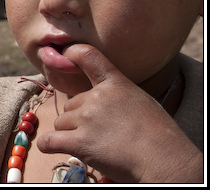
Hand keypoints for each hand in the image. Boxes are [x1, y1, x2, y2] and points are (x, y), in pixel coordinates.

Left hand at [36, 44, 202, 182]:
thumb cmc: (159, 135)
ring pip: (62, 123)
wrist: (165, 160)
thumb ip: (116, 96)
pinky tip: (51, 147)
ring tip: (94, 145)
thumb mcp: (140, 101)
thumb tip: (97, 101)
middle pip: (71, 104)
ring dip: (70, 133)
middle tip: (101, 132)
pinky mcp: (79, 141)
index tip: (65, 52)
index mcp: (115, 83)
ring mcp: (86, 118)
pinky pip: (50, 141)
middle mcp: (96, 97)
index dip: (72, 52)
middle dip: (79, 118)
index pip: (88, 56)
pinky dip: (48, 145)